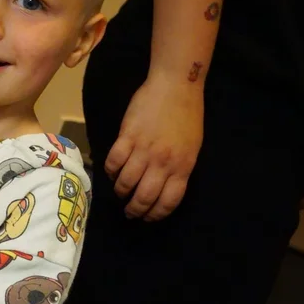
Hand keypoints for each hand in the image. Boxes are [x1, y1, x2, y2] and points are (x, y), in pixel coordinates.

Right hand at [105, 77, 203, 220]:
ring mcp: (144, 150)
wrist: (176, 86)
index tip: (147, 218)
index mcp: (182, 167)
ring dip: (120, 192)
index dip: (155, 215)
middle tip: (129, 212)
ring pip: (125, 183)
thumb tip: (162, 188)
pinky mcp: (127, 137)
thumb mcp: (192, 148)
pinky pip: (113, 162)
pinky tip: (112, 171)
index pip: (167, 202)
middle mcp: (163, 163)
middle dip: (134, 210)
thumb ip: (178, 169)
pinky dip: (110, 171)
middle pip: (144, 198)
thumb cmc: (187, 116)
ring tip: (120, 192)